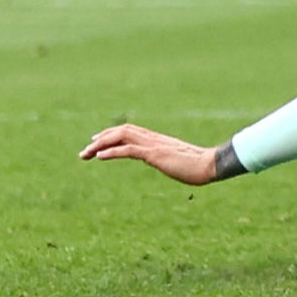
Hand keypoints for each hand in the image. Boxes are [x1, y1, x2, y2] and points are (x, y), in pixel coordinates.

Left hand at [80, 124, 225, 185]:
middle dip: (101, 139)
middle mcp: (154, 139)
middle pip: (122, 130)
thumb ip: (172, 159)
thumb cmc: (200, 166)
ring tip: (86, 153)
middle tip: (84, 151)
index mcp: (158, 140)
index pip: (131, 131)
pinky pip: (129, 150)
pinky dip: (112, 152)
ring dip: (101, 145)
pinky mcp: (155, 154)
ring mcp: (154, 145)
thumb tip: (174, 164)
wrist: (211, 165)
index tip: (97, 144)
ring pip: (122, 137)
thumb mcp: (180, 162)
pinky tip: (99, 157)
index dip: (112, 134)